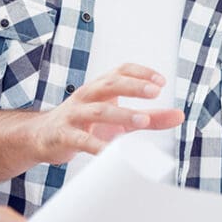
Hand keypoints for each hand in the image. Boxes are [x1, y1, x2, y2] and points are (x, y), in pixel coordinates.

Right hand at [31, 63, 183, 164]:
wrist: (41, 137)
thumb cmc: (86, 125)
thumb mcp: (119, 120)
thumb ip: (150, 117)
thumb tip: (180, 115)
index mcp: (100, 87)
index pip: (120, 70)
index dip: (140, 73)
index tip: (160, 82)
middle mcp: (87, 95)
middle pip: (109, 84)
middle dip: (132, 86)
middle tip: (154, 92)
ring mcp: (74, 115)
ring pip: (98, 110)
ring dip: (120, 114)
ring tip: (142, 120)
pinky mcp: (64, 135)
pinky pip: (82, 139)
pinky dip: (97, 145)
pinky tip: (111, 151)